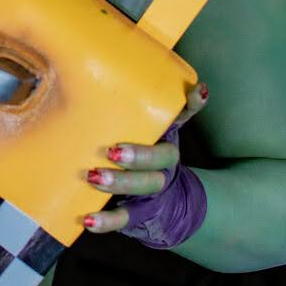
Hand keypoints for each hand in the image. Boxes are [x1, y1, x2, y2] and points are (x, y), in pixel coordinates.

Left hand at [83, 82, 208, 234]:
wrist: (165, 208)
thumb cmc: (143, 157)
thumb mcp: (143, 129)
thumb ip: (135, 104)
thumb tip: (132, 63)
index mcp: (167, 137)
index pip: (183, 116)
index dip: (192, 104)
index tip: (198, 91)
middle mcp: (166, 163)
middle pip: (161, 158)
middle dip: (140, 155)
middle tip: (114, 151)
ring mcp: (154, 189)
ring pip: (144, 186)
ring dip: (119, 183)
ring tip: (94, 177)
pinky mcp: (139, 213)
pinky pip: (124, 218)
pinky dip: (106, 221)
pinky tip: (87, 219)